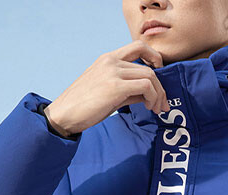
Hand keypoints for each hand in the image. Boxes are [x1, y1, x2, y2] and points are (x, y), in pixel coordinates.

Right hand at [43, 39, 170, 137]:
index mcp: (108, 58)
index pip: (138, 46)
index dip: (154, 57)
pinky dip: (153, 98)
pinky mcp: (116, 86)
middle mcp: (111, 61)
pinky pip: (146, 87)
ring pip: (150, 76)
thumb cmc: (84, 106)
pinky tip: (148, 108)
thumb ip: (128, 90)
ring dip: (158, 95)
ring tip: (155, 109)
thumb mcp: (108, 92)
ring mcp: (113, 72)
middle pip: (149, 66)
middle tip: (162, 104)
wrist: (65, 114)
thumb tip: (148, 95)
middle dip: (160, 87)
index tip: (159, 75)